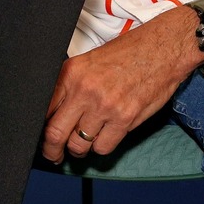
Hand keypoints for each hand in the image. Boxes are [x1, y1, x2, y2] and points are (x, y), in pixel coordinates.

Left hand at [40, 15, 191, 161]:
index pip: (44, 110)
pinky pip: (103, 147)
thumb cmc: (131, 54)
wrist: (164, 48)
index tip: (43, 136)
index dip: (40, 129)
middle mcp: (85, 90)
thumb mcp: (91, 62)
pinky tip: (105, 136)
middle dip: (51, 150)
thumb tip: (54, 113)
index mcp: (72, 73)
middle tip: (54, 154)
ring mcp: (105, 106)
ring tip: (84, 143)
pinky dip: (102, 146)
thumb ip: (71, 85)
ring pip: (79, 144)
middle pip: (55, 133)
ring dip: (79, 148)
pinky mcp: (125, 118)